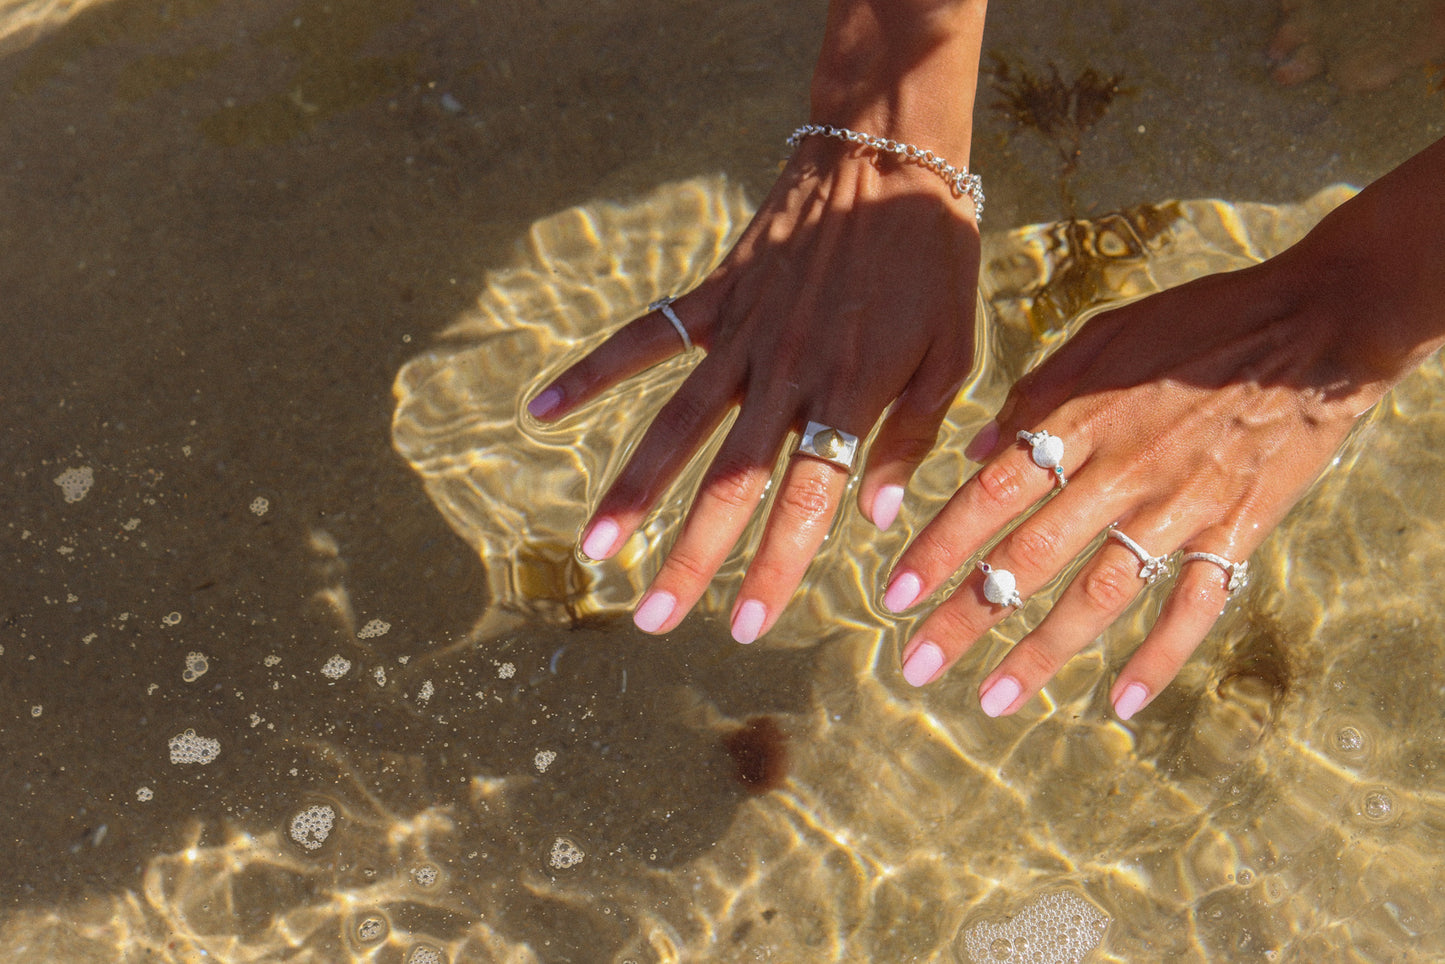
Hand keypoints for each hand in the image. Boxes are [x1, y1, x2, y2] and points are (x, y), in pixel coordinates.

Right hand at [529, 136, 980, 641]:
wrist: (888, 158)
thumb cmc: (930, 262)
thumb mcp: (952, 353)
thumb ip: (911, 436)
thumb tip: (877, 517)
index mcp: (849, 394)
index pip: (807, 501)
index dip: (774, 567)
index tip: (744, 627)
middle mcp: (786, 374)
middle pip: (728, 482)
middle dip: (690, 558)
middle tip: (654, 621)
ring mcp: (742, 335)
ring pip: (675, 426)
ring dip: (632, 490)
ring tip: (594, 550)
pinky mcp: (714, 297)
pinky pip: (644, 339)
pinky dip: (591, 371)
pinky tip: (541, 409)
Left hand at [883, 194, 1439, 718]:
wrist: (1315, 326)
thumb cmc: (1198, 323)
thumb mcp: (1101, 336)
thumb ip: (1033, 396)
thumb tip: (974, 452)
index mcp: (1081, 418)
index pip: (991, 495)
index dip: (940, 548)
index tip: (895, 595)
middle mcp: (1123, 471)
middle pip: (1030, 556)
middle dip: (967, 615)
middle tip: (918, 665)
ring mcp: (1181, 507)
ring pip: (1100, 593)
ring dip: (1043, 652)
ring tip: (995, 699)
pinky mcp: (1237, 531)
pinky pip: (1195, 607)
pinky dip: (1160, 658)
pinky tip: (1120, 703)